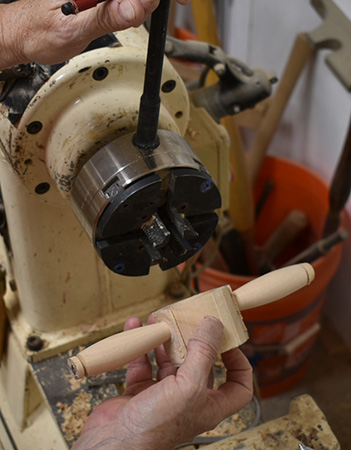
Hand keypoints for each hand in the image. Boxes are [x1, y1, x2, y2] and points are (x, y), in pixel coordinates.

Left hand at [0, 0, 189, 68]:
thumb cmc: (37, 32)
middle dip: (151, 1)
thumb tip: (135, 7)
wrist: (19, 35)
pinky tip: (140, 10)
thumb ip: (105, 17)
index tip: (181, 2)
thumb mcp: (72, 30)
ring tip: (162, 10)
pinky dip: (135, 5)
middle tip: (180, 6)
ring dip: (145, 4)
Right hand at [72, 315, 252, 449]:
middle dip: (193, 340)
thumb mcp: (189, 386)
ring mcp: (163, 395)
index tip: (228, 343)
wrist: (113, 443)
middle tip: (189, 320)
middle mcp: (188, 399)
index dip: (239, 364)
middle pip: (199, 364)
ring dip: (165, 339)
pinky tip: (137, 328)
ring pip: (169, 360)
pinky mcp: (141, 391)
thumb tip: (214, 324)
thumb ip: (203, 353)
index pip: (237, 386)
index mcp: (208, 405)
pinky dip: (141, 345)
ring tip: (159, 320)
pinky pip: (143, 362)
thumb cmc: (154, 428)